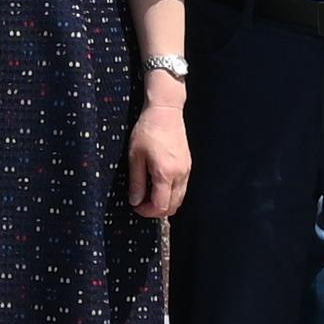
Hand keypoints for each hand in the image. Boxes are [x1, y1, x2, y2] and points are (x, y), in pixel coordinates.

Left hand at [124, 91, 190, 222]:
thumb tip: (135, 201)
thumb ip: (136, 182)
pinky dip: (171, 194)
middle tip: (141, 203)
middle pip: (173, 207)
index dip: (147, 211)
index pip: (161, 206)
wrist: (166, 111)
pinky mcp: (188, 166)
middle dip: (156, 211)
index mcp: (165, 173)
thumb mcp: (135, 156)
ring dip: (165, 203)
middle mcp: (180, 175)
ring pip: (179, 199)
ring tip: (148, 195)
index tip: (135, 206)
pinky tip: (158, 185)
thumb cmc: (147, 130)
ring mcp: (187, 171)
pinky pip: (182, 188)